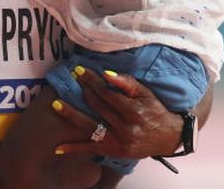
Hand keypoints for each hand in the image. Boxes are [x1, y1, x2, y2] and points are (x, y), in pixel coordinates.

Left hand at [52, 68, 182, 159]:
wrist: (168, 137)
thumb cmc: (155, 110)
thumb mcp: (146, 93)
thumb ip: (126, 83)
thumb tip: (106, 74)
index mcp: (134, 111)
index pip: (107, 93)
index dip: (92, 81)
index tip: (80, 71)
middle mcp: (126, 128)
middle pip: (98, 107)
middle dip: (84, 90)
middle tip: (72, 77)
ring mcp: (119, 142)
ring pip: (91, 127)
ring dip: (71, 115)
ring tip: (55, 104)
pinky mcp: (115, 151)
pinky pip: (92, 149)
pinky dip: (75, 149)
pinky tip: (58, 148)